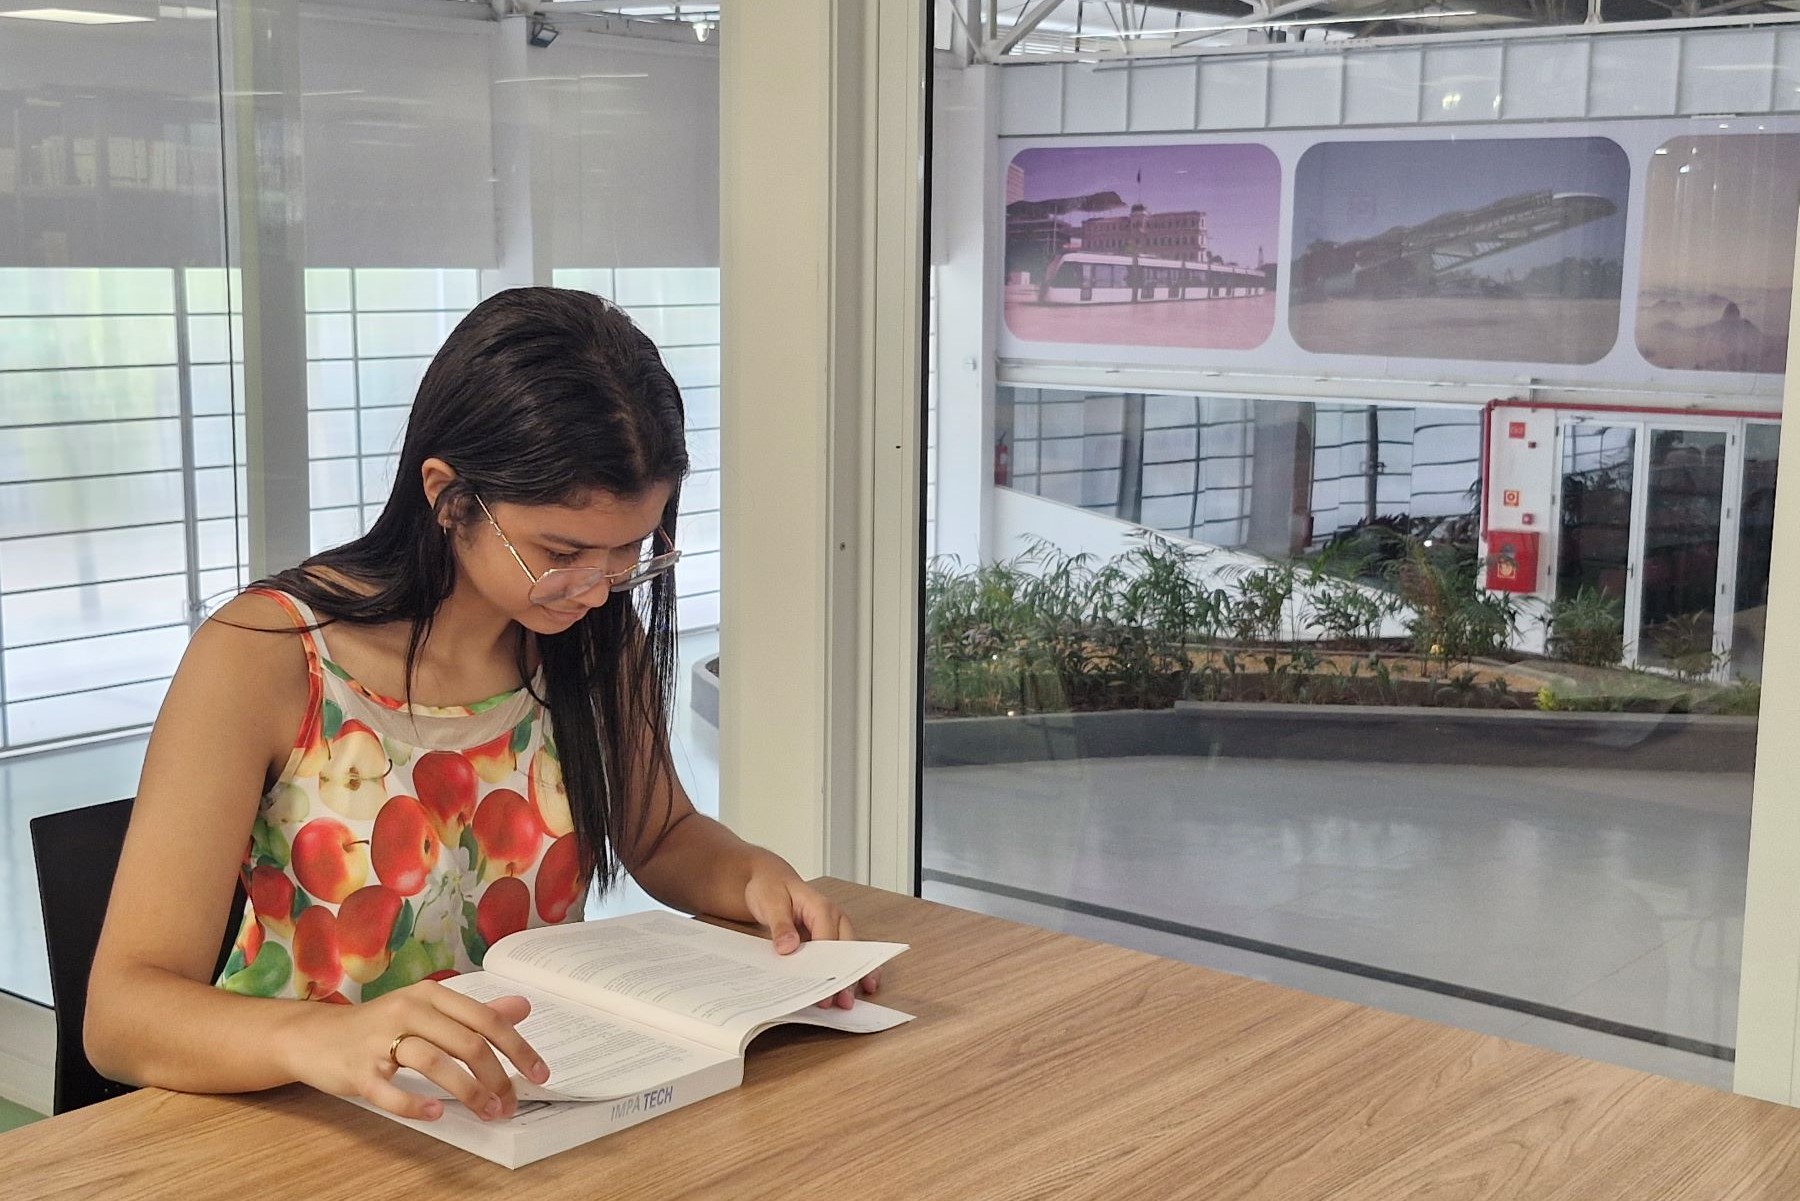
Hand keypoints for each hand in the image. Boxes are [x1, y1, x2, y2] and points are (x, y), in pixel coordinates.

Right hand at [282, 979, 549, 1122]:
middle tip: (510, 1104)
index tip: (539, 1074)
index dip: (518, 1048)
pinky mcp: (357, 1069)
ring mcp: (380, 1039)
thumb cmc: (378, 1025)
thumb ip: (474, 1012)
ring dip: (469, 1092)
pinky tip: (436, 1114)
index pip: (486, 1019)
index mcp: (431, 994)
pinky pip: (390, 1090)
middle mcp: (408, 1010)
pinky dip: (415, 1104)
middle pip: (466, 1042)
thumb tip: (522, 1007)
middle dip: (496, 1077)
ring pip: (434, 1063)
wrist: (313, 1036)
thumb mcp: (427, 1010)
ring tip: (487, 1112)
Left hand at [742, 862, 881, 1009]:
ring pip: (849, 954)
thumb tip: (788, 946)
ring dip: (851, 976)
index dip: (827, 966)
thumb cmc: (770, 887)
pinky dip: (851, 970)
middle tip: (840, 1001)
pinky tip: (860, 986)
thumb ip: (780, 925)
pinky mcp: (828, 936)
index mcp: (820, 906)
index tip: (823, 988)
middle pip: (845, 950)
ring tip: (849, 1000)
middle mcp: (833, 917)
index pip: (829, 941)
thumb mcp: (770, 902)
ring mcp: (833, 927)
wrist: (768, 879)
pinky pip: (843, 954)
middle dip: (845, 976)